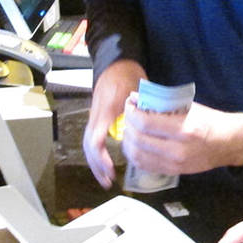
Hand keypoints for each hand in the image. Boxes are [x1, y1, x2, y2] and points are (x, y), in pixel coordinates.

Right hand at [82, 60, 143, 188]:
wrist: (116, 63)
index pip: (96, 138)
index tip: (111, 169)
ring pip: (88, 144)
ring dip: (95, 162)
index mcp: (105, 110)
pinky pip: (92, 139)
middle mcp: (96, 115)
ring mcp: (94, 116)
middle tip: (108, 180)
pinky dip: (97, 154)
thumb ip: (143, 109)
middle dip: (96, 165)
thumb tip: (154, 128)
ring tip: (106, 178)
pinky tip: (106, 164)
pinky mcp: (97, 118)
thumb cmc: (127, 74)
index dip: (102, 156)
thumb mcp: (137, 90)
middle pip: (88, 145)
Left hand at [122, 98, 242, 174]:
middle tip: (128, 116)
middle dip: (128, 126)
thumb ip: (163, 104)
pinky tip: (135, 145)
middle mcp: (177, 149)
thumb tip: (136, 98)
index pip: (146, 123)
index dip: (132, 113)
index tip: (130, 105)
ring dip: (128, 142)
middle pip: (139, 140)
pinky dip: (135, 155)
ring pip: (138, 156)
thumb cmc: (210, 121)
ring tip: (130, 130)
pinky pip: (145, 166)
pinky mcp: (173, 172)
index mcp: (184, 129)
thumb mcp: (189, 106)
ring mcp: (174, 164)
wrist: (228, 143)